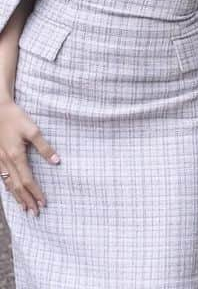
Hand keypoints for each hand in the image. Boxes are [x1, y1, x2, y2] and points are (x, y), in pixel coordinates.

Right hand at [0, 100, 58, 215]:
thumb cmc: (16, 118)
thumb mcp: (33, 130)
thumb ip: (44, 147)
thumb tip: (57, 161)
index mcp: (16, 156)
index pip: (28, 180)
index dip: (36, 193)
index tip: (43, 203)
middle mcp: (6, 162)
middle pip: (17, 186)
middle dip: (27, 200)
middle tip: (35, 213)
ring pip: (8, 184)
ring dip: (17, 197)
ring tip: (24, 208)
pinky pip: (2, 177)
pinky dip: (8, 188)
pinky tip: (11, 192)